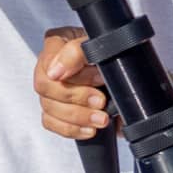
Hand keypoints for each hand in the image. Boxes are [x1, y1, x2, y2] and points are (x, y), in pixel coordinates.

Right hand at [34, 26, 113, 141]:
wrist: (127, 74)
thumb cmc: (112, 54)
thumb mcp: (101, 45)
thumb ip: (78, 51)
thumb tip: (55, 72)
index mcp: (57, 43)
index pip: (50, 58)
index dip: (71, 71)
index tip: (98, 78)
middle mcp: (48, 65)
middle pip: (45, 86)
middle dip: (77, 96)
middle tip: (101, 100)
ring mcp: (49, 90)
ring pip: (48, 107)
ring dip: (78, 116)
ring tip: (101, 118)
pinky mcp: (54, 111)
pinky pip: (51, 123)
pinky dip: (71, 128)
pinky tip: (89, 129)